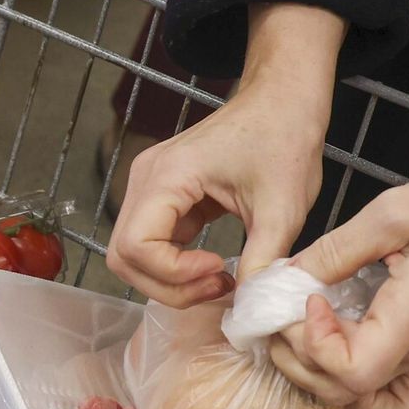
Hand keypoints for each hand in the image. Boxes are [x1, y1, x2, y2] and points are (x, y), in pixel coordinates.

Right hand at [107, 4, 343, 305]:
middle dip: (168, 285)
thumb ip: (265, 260)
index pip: (136, 245)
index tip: (221, 271)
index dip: (173, 273)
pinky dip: (176, 266)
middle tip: (219, 288)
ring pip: (132, 255)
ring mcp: (150, 187)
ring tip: (221, 281)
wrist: (282, 100)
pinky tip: (215, 267)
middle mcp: (146, 179)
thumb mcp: (284, 207)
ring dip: (170, 280)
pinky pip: (152, 243)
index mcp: (168, 175)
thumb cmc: (284, 137)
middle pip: (124, 256)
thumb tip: (253, 308)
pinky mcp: (164, 196)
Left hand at [274, 140, 408, 404]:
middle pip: (346, 391)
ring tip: (302, 322)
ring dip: (319, 367)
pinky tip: (340, 338)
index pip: (353, 374)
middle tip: (285, 309)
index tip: (306, 299)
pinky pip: (389, 386)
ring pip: (361, 393)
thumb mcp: (398, 210)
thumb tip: (293, 273)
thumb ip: (340, 248)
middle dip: (299, 356)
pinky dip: (355, 375)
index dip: (313, 346)